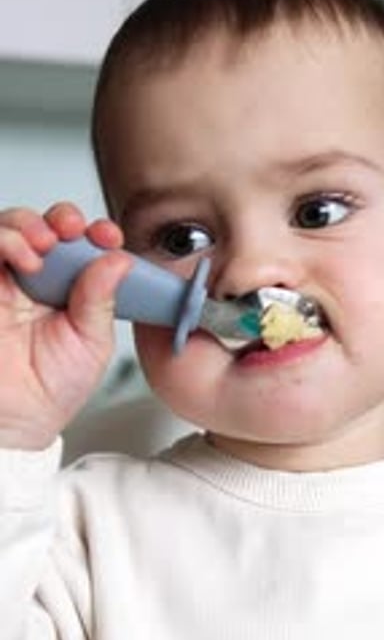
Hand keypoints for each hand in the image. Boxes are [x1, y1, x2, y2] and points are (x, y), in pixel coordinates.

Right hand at [0, 202, 132, 449]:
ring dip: (29, 223)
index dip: (95, 232)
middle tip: (74, 229)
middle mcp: (36, 280)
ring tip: (46, 243)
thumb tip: (117, 261)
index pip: (82, 246)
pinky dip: (4, 239)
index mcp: (69, 289)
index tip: (109, 236)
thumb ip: (101, 301)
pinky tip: (23, 256)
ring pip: (10, 228)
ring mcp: (4, 282)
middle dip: (62, 218)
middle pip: (44, 226)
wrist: (17, 421)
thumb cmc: (51, 389)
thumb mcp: (92, 343)